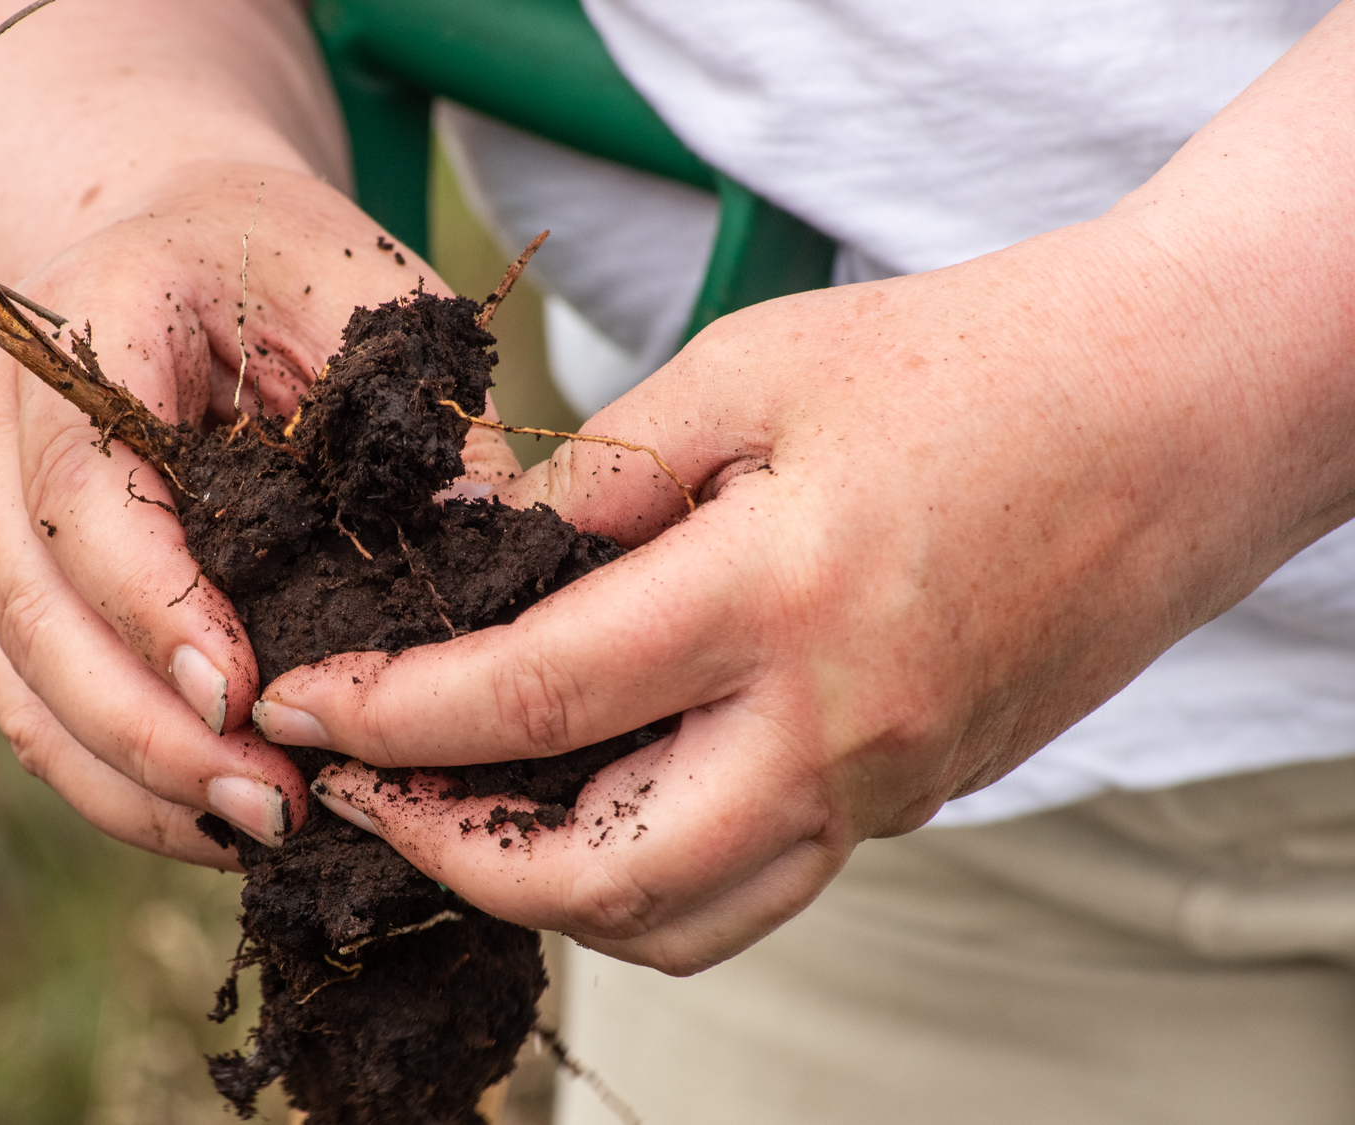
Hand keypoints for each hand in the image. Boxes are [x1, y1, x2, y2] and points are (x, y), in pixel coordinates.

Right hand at [0, 164, 520, 864]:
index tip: (237, 693)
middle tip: (273, 805)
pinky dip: (111, 779)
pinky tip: (211, 819)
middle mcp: (7, 425)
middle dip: (146, 729)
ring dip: (127, 776)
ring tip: (257, 830)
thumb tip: (493, 562)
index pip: (82, 483)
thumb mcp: (368, 297)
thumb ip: (413, 416)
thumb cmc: (285, 265)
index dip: (148, 600)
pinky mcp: (13, 582)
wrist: (166, 238)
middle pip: (32, 606)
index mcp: (90, 324)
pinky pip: (32, 703)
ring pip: (18, 677)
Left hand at [255, 199, 1354, 969]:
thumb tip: (483, 553)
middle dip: (445, 855)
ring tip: (459, 813)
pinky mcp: (918, 800)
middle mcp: (828, 730)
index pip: (526, 698)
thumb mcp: (758, 371)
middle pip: (593, 878)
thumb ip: (607, 471)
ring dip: (544, 892)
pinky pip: (757, 881)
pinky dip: (649, 873)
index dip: (387, 716)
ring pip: (680, 920)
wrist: (1175, 417)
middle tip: (364, 793)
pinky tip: (591, 800)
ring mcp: (882, 786)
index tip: (302, 709)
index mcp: (771, 599)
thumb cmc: (967, 364)